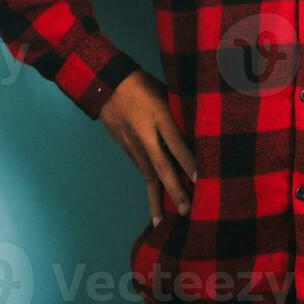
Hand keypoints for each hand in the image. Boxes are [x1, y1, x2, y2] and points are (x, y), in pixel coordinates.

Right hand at [98, 69, 196, 225]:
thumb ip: (178, 111)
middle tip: (186, 210)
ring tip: (165, 220)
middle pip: (161, 166)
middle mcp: (144, 134)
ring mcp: (132, 144)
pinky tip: (155, 201)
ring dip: (157, 197)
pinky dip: (149, 186)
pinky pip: (141, 170)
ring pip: (148, 174)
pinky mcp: (125, 148)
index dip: (188, 162)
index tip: (201, 180)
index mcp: (158, 115)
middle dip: (174, 190)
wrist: (102, 83)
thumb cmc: (140, 83)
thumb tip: (197, 129)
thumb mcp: (163, 91)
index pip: (176, 143)